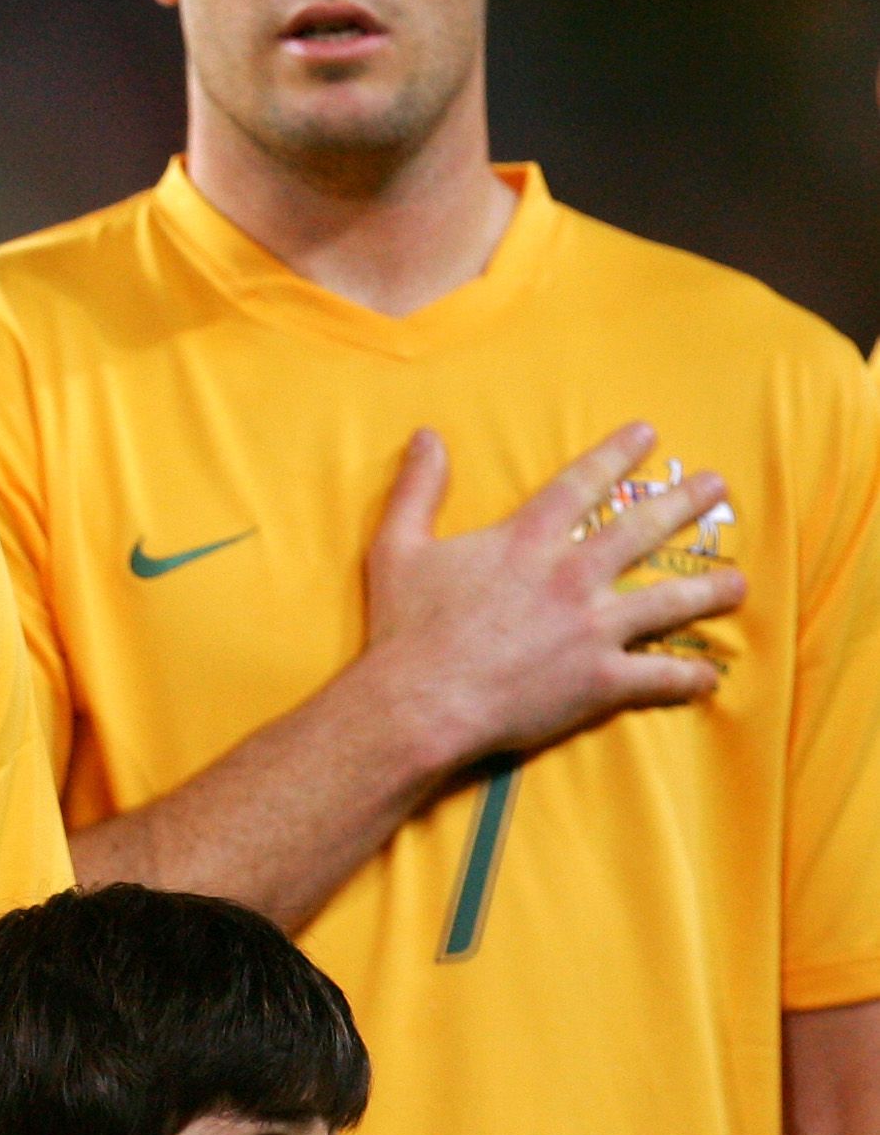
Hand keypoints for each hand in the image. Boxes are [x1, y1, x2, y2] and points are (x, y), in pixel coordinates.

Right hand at [360, 422, 743, 775]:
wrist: (421, 701)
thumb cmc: (406, 627)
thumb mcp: (397, 546)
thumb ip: (418, 489)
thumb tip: (426, 435)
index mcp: (526, 540)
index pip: (582, 483)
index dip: (616, 453)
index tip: (647, 433)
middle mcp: (571, 576)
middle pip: (642, 530)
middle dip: (684, 503)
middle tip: (717, 486)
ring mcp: (593, 628)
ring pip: (670, 602)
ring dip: (709, 591)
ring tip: (737, 583)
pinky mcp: (601, 679)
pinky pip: (660, 677)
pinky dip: (689, 677)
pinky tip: (708, 675)